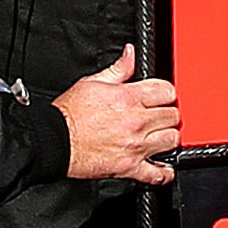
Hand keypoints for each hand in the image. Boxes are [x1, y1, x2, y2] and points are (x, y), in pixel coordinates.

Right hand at [57, 45, 178, 184]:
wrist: (55, 140)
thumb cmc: (69, 113)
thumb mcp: (92, 82)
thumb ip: (118, 69)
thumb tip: (130, 54)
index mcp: (128, 98)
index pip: (167, 91)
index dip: (166, 93)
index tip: (161, 98)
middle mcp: (136, 122)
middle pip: (173, 115)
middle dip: (168, 114)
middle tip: (159, 116)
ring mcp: (135, 146)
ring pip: (172, 140)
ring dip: (168, 138)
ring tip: (159, 136)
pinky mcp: (130, 167)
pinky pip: (158, 174)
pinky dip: (164, 172)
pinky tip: (163, 166)